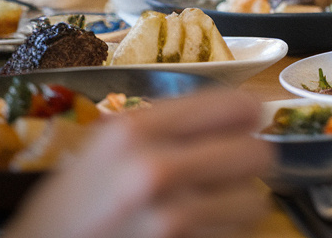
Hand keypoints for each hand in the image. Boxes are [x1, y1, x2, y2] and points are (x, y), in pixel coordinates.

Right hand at [5, 88, 271, 237]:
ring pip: (255, 203)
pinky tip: (197, 233)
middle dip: (248, 165)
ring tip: (208, 211)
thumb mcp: (108, 146)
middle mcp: (155, 169)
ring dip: (238, 208)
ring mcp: (169, 219)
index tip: (244, 128)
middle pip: (258, 154)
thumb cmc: (74, 205)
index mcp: (136, 129)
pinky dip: (225, 235)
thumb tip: (243, 115)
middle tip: (231, 173)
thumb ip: (169, 126)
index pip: (236, 107)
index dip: (247, 118)